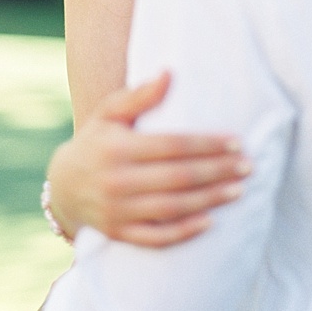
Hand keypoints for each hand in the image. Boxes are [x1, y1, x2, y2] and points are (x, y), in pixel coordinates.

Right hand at [47, 72, 251, 246]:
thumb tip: (169, 73)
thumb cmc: (96, 140)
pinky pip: (156, 237)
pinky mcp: (120, 233)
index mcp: (119, 148)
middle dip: (217, 171)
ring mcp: (118, 211)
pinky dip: (183, 232)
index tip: (236, 142)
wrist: (63, 185)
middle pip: (178, 177)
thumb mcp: (109, 112)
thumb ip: (139, 95)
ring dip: (209, 200)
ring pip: (172, 207)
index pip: (173, 146)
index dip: (207, 145)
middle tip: (248, 166)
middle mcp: (118, 181)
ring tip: (239, 191)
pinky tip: (210, 223)